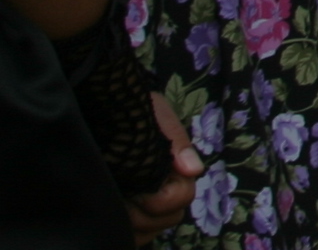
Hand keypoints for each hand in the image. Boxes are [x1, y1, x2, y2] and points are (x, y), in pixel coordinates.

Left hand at [122, 93, 202, 240]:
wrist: (98, 105)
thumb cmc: (127, 107)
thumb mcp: (154, 115)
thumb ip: (176, 140)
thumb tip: (194, 170)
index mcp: (172, 166)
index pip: (182, 197)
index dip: (166, 199)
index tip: (143, 189)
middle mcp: (160, 187)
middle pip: (169, 218)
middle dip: (149, 214)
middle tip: (125, 199)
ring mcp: (140, 203)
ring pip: (152, 231)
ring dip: (135, 224)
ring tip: (115, 205)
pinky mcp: (119, 212)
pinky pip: (132, 236)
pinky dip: (124, 231)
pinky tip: (109, 215)